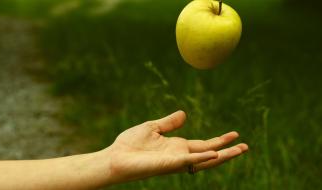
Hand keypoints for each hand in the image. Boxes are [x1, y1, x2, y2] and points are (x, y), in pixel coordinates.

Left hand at [107, 111, 247, 182]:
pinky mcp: (169, 164)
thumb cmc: (130, 144)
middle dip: (228, 151)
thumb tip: (184, 114)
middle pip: (210, 154)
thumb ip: (169, 122)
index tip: (234, 134)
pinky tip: (215, 154)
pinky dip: (203, 159)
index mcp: (178, 146)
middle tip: (246, 146)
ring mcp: (176, 161)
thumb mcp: (153, 127)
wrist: (115, 157)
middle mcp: (180, 156)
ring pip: (205, 161)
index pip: (204, 144)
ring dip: (223, 156)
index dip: (219, 140)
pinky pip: (189, 162)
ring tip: (240, 150)